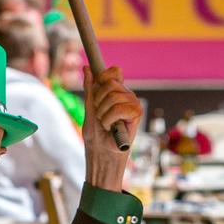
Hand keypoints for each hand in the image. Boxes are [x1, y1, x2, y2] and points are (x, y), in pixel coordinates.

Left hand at [83, 66, 141, 188]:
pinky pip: (119, 108)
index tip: (96, 88)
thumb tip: (87, 69)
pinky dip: (109, 119)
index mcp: (116, 92)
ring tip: (105, 124)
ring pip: (113, 95)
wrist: (102, 154)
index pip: (114, 72)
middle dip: (98, 100)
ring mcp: (133, 104)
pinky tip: (111, 127)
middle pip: (111, 83)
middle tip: (99, 114)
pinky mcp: (137, 114)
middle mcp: (127, 96)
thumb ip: (90, 89)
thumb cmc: (96, 136)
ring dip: (102, 112)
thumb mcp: (89, 109)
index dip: (103, 76)